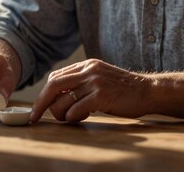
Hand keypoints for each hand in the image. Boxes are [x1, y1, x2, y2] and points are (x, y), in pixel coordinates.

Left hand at [30, 59, 149, 122]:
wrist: (148, 91)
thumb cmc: (124, 90)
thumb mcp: (101, 79)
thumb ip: (82, 83)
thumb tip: (58, 97)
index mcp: (87, 65)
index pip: (56, 77)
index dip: (44, 93)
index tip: (39, 107)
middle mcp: (89, 70)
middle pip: (53, 85)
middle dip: (41, 103)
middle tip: (35, 117)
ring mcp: (95, 82)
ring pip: (63, 100)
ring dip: (61, 114)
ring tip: (71, 118)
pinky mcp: (101, 95)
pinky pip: (76, 109)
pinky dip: (74, 117)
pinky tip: (83, 118)